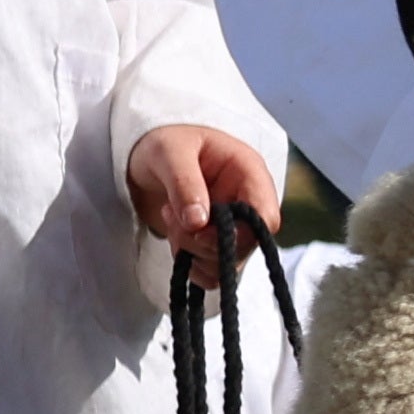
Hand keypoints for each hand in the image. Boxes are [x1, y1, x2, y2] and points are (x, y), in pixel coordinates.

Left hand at [124, 124, 282, 266]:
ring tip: (171, 220)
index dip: (240, 234)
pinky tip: (175, 237)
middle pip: (245, 246)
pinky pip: (211, 271)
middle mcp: (247, 204)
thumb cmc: (164, 142)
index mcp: (249, 175)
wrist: (148, 154)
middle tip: (174, 218)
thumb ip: (184, 184)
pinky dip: (189, 263)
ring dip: (193, 252)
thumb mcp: (169, 152)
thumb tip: (198, 223)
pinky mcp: (214, 242)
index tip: (200, 230)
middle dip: (205, 242)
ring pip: (227, 262)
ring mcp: (232, 226)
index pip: (265, 218)